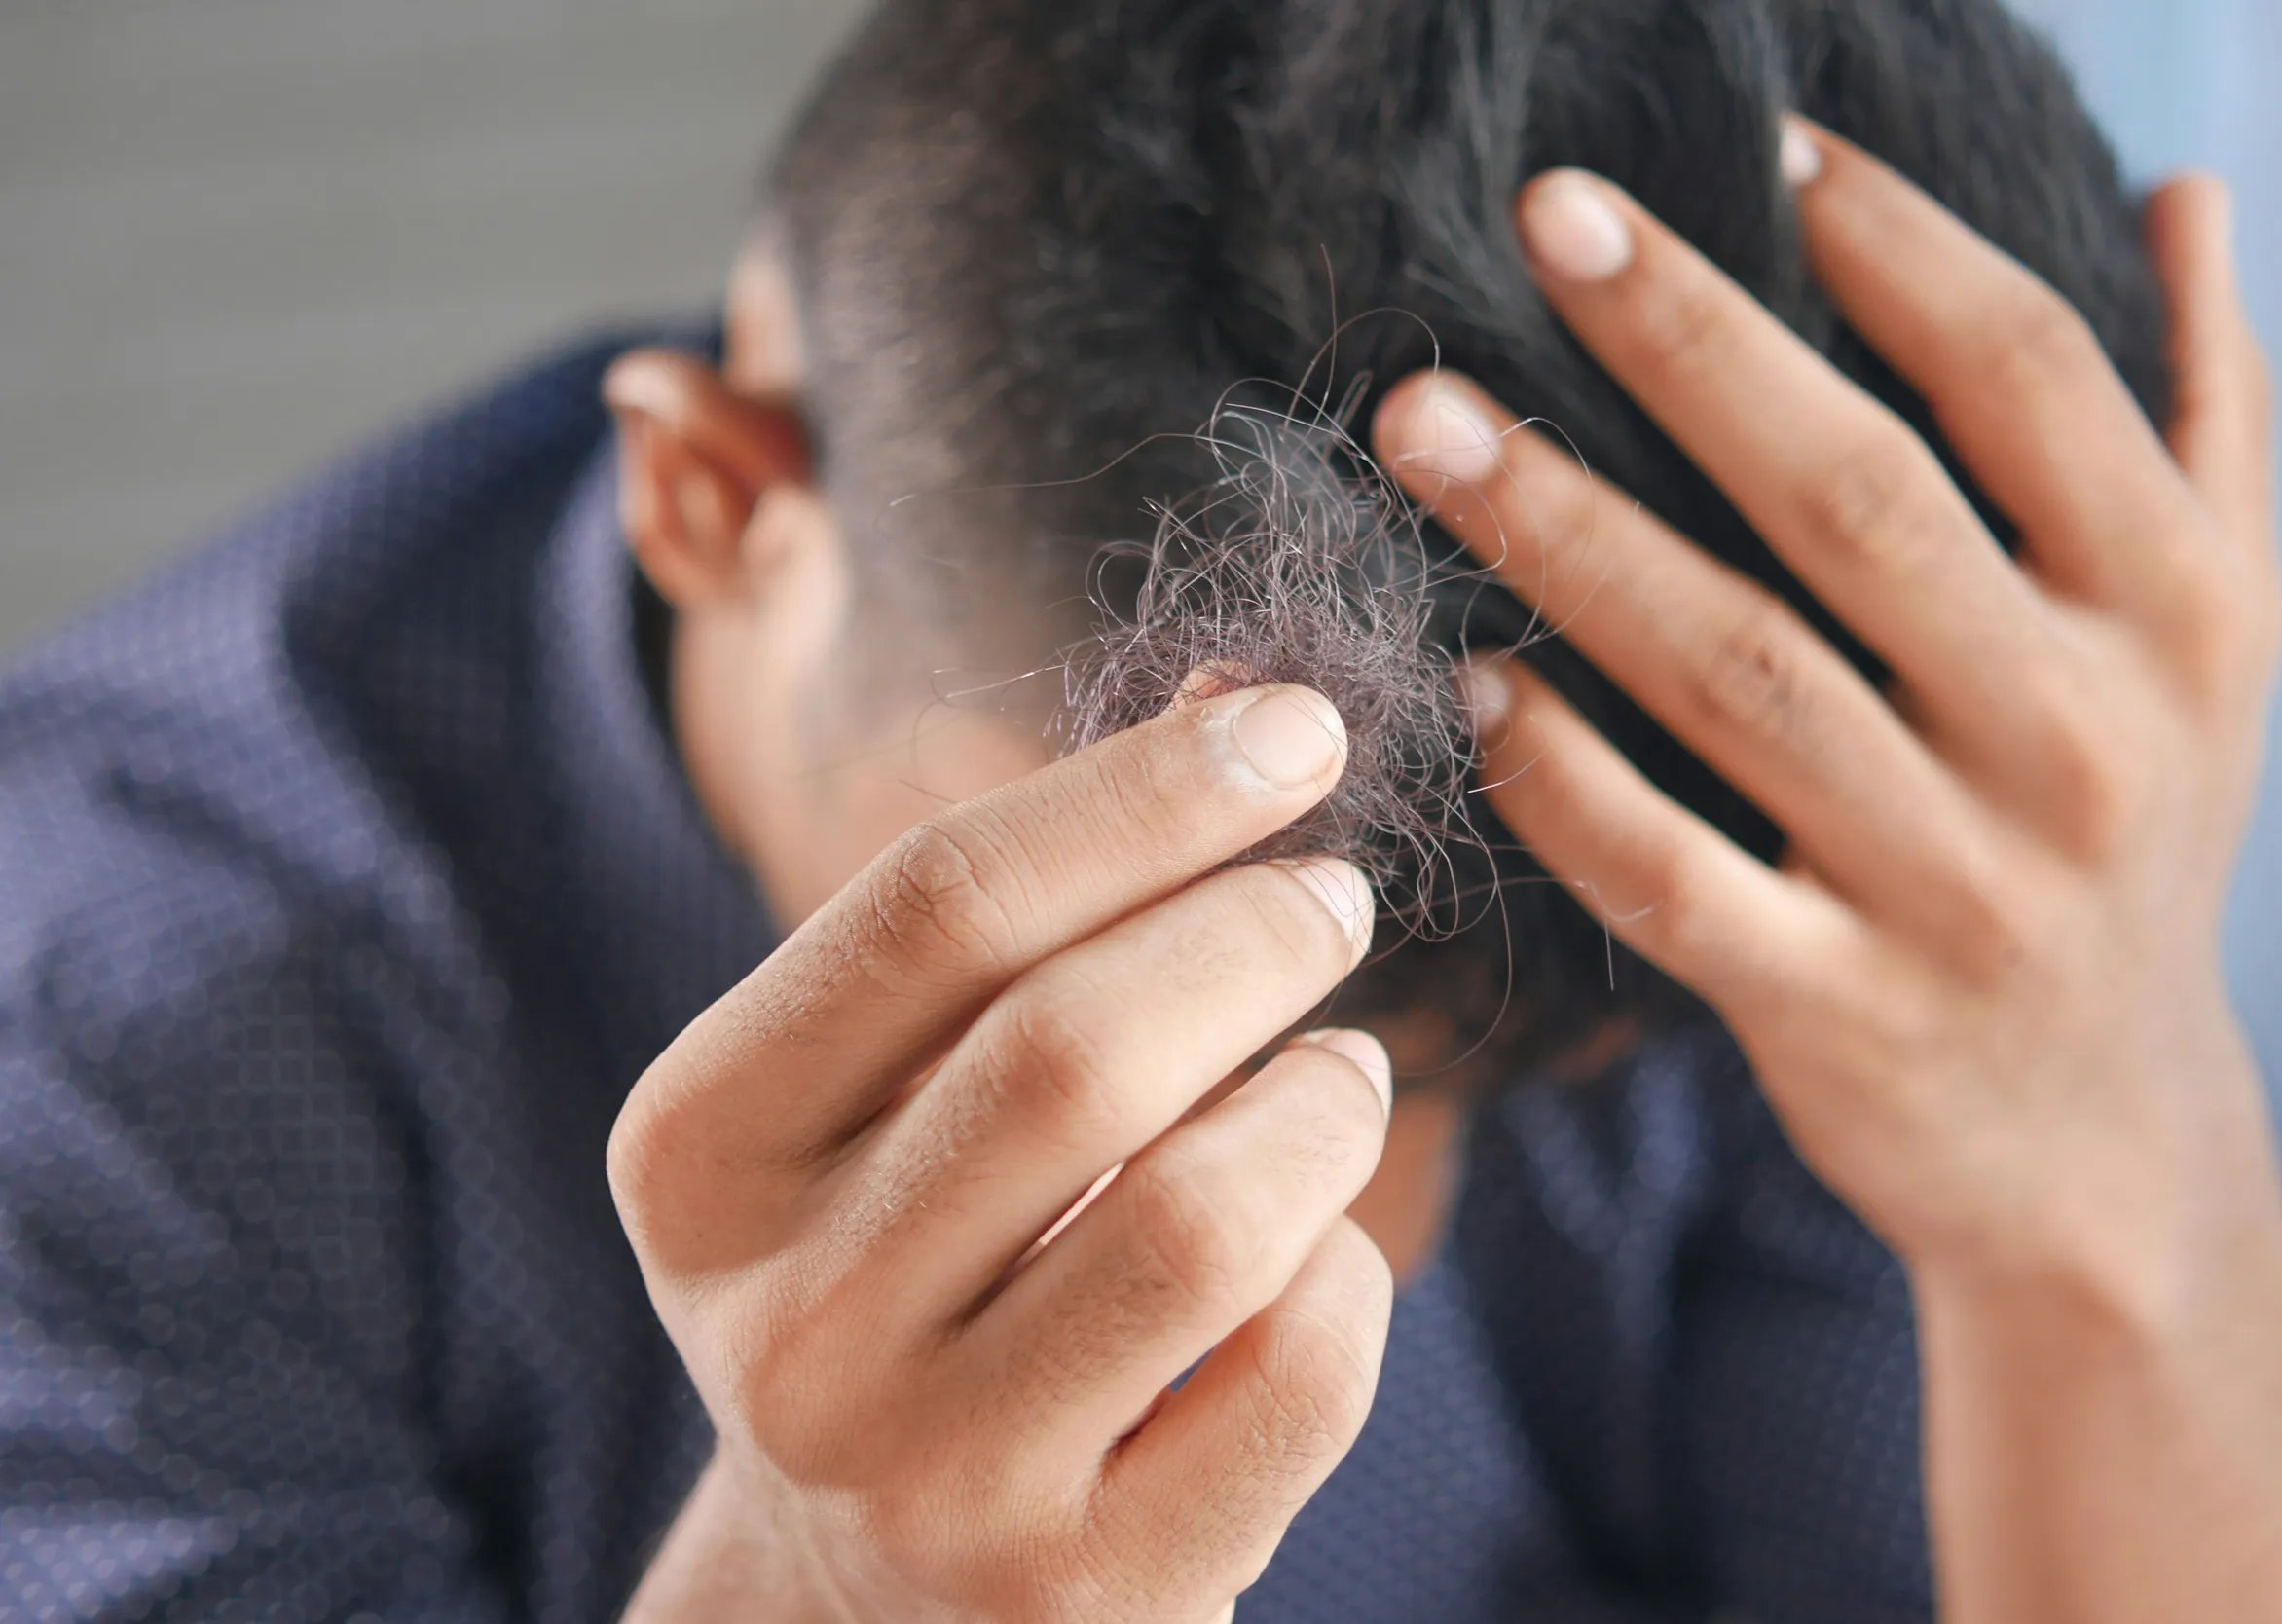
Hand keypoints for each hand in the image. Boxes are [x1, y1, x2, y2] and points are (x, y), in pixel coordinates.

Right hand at [611, 685, 1394, 1623]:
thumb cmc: (912, 1270)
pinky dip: (1351, 1274)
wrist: (871, 1595)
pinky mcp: (1085, 1599)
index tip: (1294, 730)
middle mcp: (789, 1327)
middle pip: (1073, 1048)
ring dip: (1324, 1104)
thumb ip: (1039, 909)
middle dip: (1252, 932)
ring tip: (1342, 1072)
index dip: (1143, 794)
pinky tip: (1317, 1250)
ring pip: (1205, 1219)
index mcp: (703, 1154)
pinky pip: (1298, 1374)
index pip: (935, 906)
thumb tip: (1249, 700)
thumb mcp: (898, 1096)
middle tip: (1331, 898)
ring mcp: (932, 1482)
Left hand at [1372, 125, 2281, 1620]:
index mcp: (2173, 614)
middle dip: (1689, 344)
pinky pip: (1675, 879)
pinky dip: (1564, 780)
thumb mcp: (2216, 638)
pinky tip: (1472, 681)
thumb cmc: (2133, 834)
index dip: (1897, 246)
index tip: (1762, 141)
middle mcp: (2079, 740)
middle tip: (1540, 219)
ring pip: (1736, 674)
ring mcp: (1956, 889)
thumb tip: (2186, 195)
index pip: (2029, 380)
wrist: (2103, 1139)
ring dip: (1567, 534)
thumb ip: (2209, 416)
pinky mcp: (1838, 1013)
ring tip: (1424, 421)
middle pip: (1858, 500)